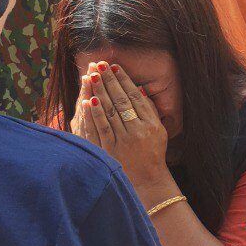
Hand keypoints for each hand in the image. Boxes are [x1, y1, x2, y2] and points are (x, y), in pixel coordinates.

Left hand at [74, 61, 168, 186]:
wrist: (148, 181)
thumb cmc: (152, 153)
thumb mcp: (158, 130)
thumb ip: (149, 109)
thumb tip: (138, 89)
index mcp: (151, 123)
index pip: (135, 97)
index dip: (124, 80)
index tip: (115, 67)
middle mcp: (138, 131)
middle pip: (121, 101)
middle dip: (109, 81)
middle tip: (99, 65)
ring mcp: (124, 141)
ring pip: (110, 112)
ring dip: (99, 92)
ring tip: (91, 76)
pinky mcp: (111, 151)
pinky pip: (101, 129)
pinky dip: (94, 114)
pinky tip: (88, 101)